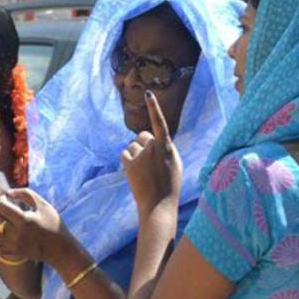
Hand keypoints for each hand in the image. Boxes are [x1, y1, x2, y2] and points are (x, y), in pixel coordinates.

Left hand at [0, 187, 76, 264]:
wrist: (59, 249)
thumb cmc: (53, 224)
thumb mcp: (43, 205)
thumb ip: (25, 194)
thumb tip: (8, 192)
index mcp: (25, 220)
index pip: (1, 206)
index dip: (0, 199)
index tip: (6, 198)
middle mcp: (16, 234)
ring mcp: (12, 245)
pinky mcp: (10, 252)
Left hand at [121, 91, 182, 213]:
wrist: (159, 205)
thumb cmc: (169, 185)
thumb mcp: (174, 164)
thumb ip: (164, 149)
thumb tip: (151, 140)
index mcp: (168, 147)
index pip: (159, 123)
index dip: (154, 107)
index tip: (148, 93)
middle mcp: (154, 148)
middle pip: (142, 136)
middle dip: (142, 144)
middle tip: (148, 162)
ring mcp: (141, 155)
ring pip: (132, 146)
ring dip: (135, 155)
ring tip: (144, 172)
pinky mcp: (130, 164)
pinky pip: (124, 154)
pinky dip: (128, 162)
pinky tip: (135, 173)